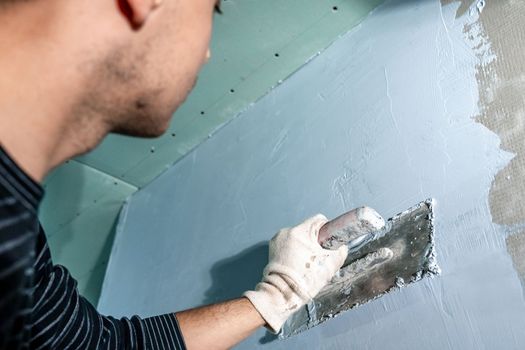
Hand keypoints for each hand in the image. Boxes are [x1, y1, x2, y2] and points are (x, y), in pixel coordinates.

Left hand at [244, 214, 346, 332]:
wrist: (281, 294)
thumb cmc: (304, 280)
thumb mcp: (330, 265)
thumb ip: (340, 251)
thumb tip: (342, 246)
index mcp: (300, 231)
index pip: (319, 220)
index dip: (327, 231)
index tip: (328, 243)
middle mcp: (286, 232)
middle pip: (308, 230)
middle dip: (315, 242)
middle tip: (317, 258)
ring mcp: (277, 240)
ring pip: (298, 238)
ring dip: (304, 247)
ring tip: (306, 264)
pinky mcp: (272, 249)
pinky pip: (288, 245)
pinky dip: (294, 252)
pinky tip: (297, 265)